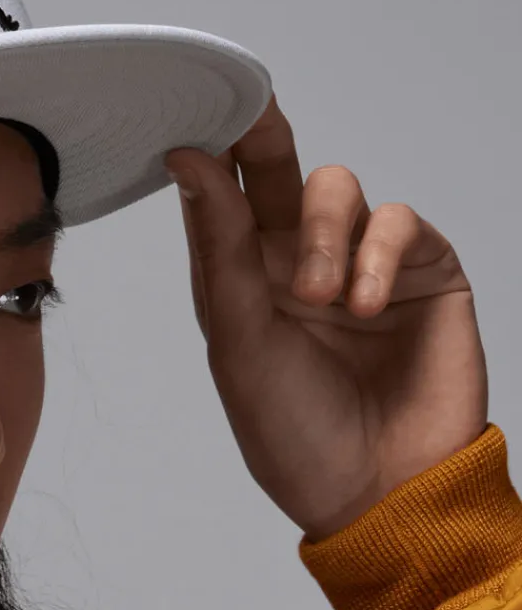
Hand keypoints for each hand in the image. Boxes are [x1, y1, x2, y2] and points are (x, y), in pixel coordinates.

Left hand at [164, 93, 487, 540]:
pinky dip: (377, 254)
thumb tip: (188, 160)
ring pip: (338, 190)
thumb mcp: (241, 342)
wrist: (378, 492)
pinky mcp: (421, 273)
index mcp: (241, 285)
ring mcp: (360, 265)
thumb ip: (220, 249)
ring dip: (325, 234)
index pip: (221, 202)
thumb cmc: (296, 433)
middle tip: (255, 120)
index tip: (190, 117)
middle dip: (264, 141)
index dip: (207, 156)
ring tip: (320, 298)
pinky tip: (362, 306)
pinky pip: (399, 223)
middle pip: (278, 175)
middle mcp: (296, 266)